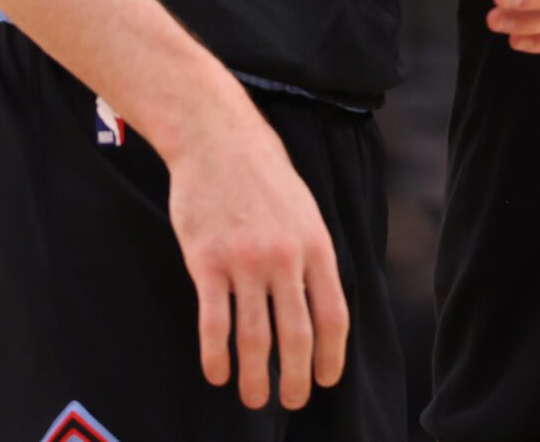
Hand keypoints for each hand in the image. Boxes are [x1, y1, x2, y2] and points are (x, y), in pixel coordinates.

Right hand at [166, 105, 350, 409]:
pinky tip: (217, 373)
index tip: (326, 379)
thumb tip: (320, 305)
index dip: (331, 356)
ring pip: (254, 337)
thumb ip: (312, 257)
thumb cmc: (262, 174)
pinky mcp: (206, 262)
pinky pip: (214, 322)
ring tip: (254, 398)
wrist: (216, 138)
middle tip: (292, 401)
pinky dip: (216, 355)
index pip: (333, 316)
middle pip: (296, 335)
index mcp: (316, 246)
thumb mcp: (304, 210)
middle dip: (296, 378)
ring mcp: (245, 261)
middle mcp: (284, 257)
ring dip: (255, 377)